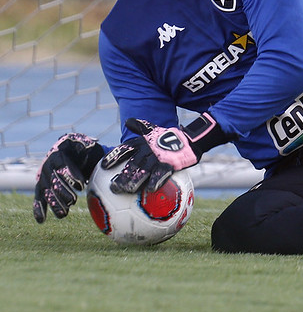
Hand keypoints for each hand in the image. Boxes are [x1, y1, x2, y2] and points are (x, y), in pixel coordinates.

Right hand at [33, 133, 104, 222]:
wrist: (75, 154)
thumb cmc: (86, 150)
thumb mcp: (89, 146)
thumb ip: (90, 147)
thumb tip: (99, 151)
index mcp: (59, 153)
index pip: (62, 164)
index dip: (70, 175)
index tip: (82, 185)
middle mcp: (48, 165)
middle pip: (52, 179)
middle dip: (62, 191)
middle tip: (73, 201)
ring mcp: (44, 177)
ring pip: (46, 191)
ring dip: (54, 203)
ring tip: (63, 214)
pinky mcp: (42, 187)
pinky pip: (39, 198)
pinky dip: (39, 209)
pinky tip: (42, 220)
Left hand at [101, 112, 228, 192]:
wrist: (190, 139)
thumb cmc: (169, 137)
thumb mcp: (153, 129)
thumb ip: (140, 126)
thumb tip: (128, 121)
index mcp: (142, 143)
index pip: (125, 149)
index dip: (114, 157)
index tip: (103, 166)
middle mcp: (148, 150)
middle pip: (132, 164)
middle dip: (122, 175)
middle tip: (113, 187)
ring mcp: (159, 157)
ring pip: (144, 170)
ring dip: (134, 181)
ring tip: (126, 190)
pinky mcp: (170, 163)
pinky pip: (161, 173)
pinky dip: (156, 181)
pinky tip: (150, 189)